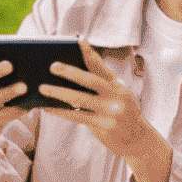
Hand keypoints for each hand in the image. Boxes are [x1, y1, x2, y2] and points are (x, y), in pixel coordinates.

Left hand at [41, 42, 172, 181]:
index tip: (79, 40)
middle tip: (52, 66)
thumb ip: (101, 87)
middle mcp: (116, 96)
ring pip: (80, 99)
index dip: (90, 53)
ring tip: (42, 87)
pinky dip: (61, 111)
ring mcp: (110, 111)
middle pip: (90, 80)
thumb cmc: (122, 114)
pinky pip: (77, 117)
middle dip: (70, 72)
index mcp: (118, 86)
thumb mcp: (118, 96)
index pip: (102, 66)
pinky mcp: (104, 126)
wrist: (138, 140)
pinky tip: (48, 107)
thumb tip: (70, 78)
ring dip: (59, 92)